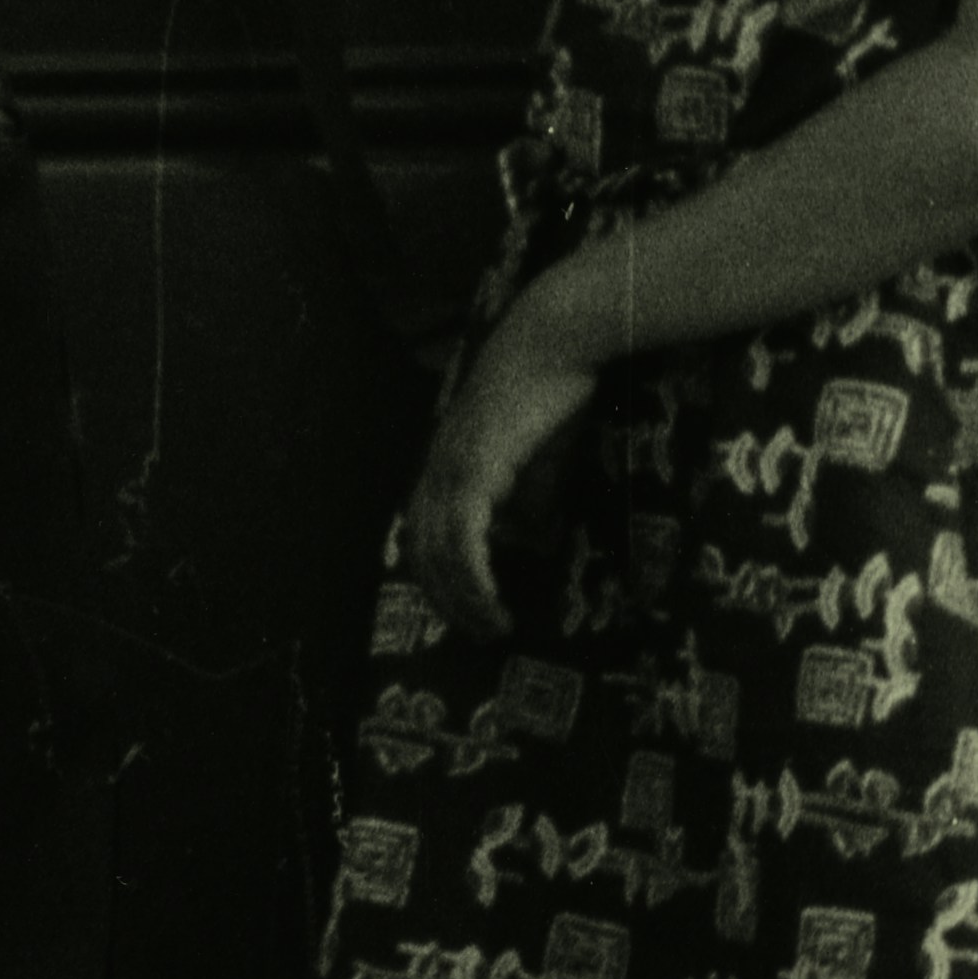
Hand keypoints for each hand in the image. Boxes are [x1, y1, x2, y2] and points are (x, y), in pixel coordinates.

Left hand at [400, 266, 610, 631]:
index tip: (465, 610)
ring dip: (463, 599)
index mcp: (445, 466)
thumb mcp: (537, 461)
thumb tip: (527, 540)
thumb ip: (525, 500)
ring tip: (493, 628)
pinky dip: (473, 577)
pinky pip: (462, 539)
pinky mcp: (471, 470)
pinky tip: (491, 601)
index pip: (423, 534)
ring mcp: (449, 469)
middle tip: (479, 634)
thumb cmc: (551, 394)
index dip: (439, 577)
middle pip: (421, 551)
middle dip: (447, 600)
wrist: (556, 344)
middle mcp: (435, 470)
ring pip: (439, 552)